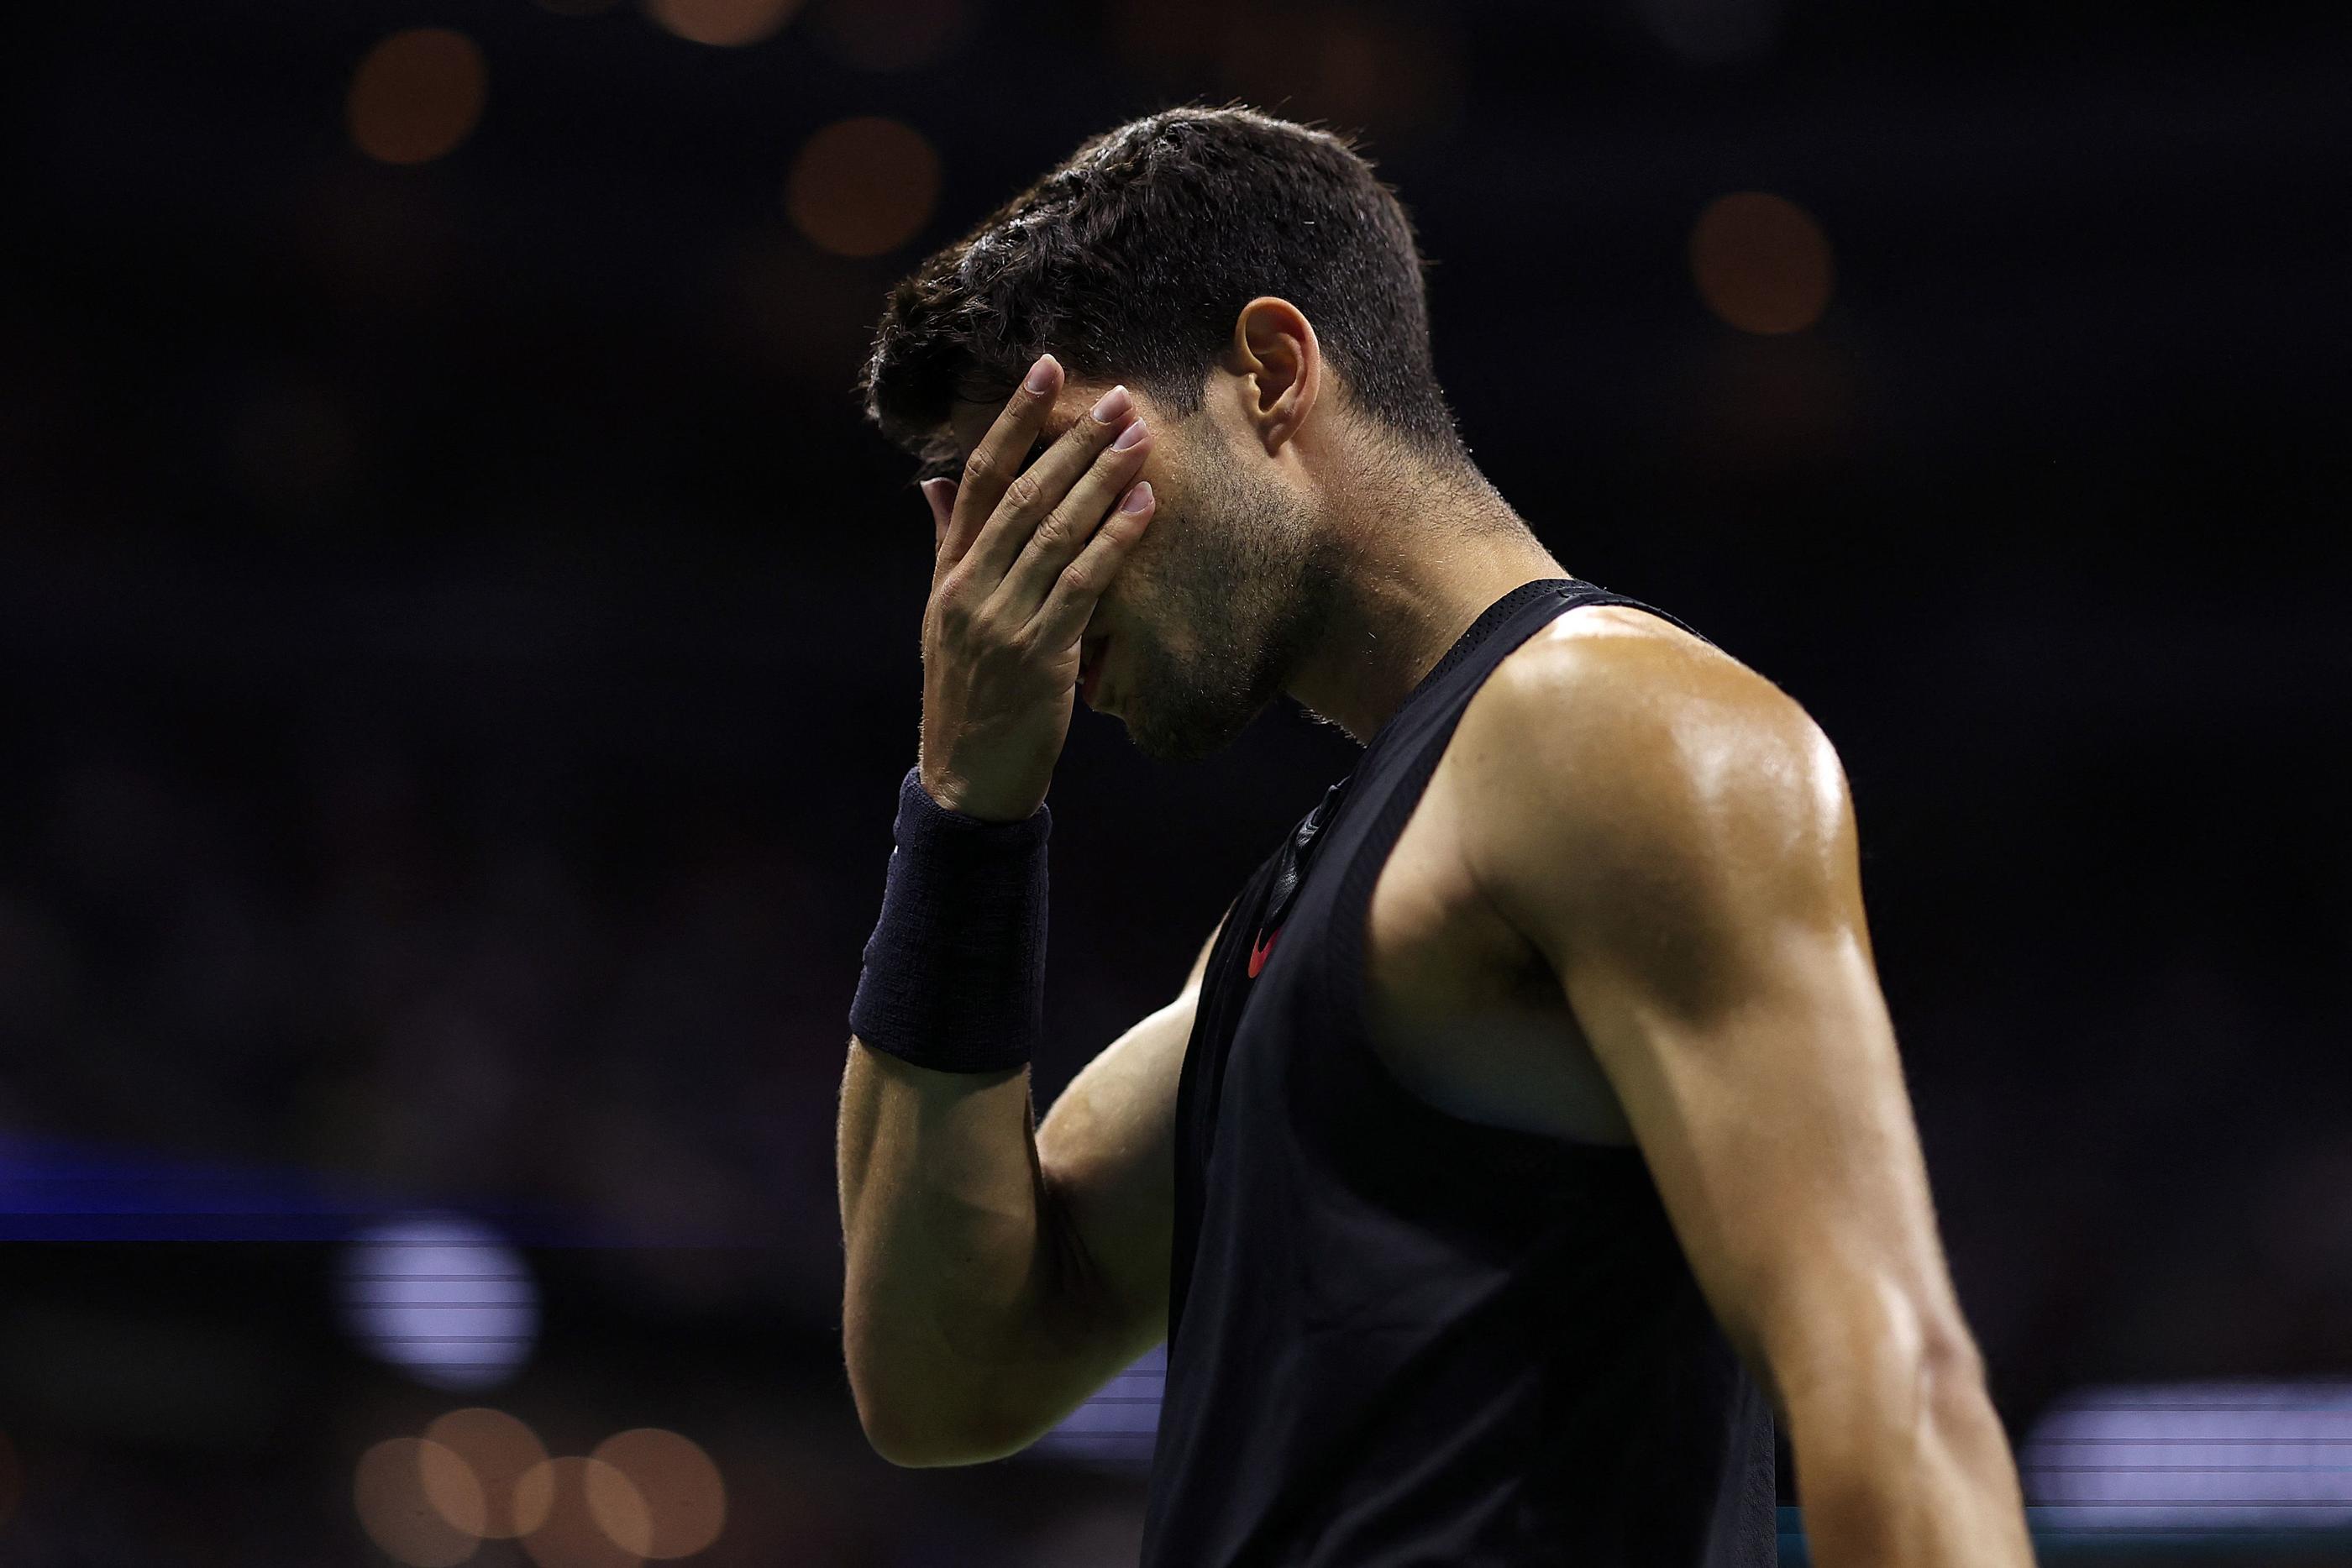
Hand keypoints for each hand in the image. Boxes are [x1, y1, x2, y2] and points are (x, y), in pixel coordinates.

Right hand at [915, 354, 1156, 820]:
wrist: (967, 778)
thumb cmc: (966, 692)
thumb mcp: (943, 616)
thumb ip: (946, 545)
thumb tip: (935, 482)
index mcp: (948, 573)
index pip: (978, 478)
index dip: (1014, 421)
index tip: (1046, 370)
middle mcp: (970, 588)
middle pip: (1023, 495)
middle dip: (1072, 440)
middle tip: (1118, 397)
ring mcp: (1002, 621)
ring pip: (1055, 533)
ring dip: (1101, 480)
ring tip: (1139, 438)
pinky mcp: (1039, 656)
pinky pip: (1082, 585)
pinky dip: (1114, 541)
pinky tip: (1143, 507)